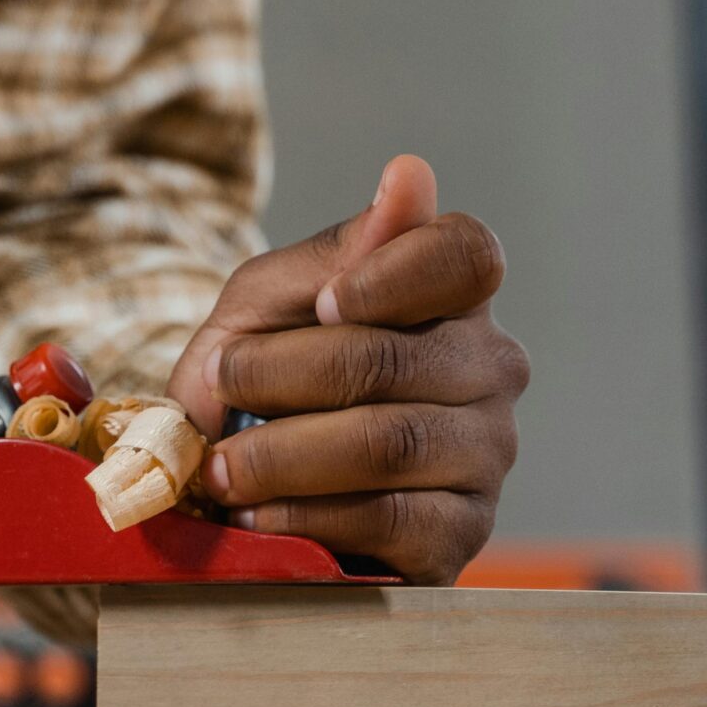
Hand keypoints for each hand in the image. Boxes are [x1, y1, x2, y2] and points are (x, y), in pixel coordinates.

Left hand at [166, 155, 526, 583]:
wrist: (246, 485)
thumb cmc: (263, 379)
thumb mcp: (266, 308)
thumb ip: (330, 253)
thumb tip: (411, 174)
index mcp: (454, 294)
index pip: (467, 254)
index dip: (394, 275)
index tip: (323, 302)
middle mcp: (491, 368)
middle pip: (397, 359)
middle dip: (285, 378)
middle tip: (216, 392)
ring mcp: (486, 453)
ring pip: (391, 443)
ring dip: (283, 455)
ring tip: (220, 467)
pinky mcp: (463, 532)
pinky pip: (391, 519)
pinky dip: (307, 515)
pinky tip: (258, 514)